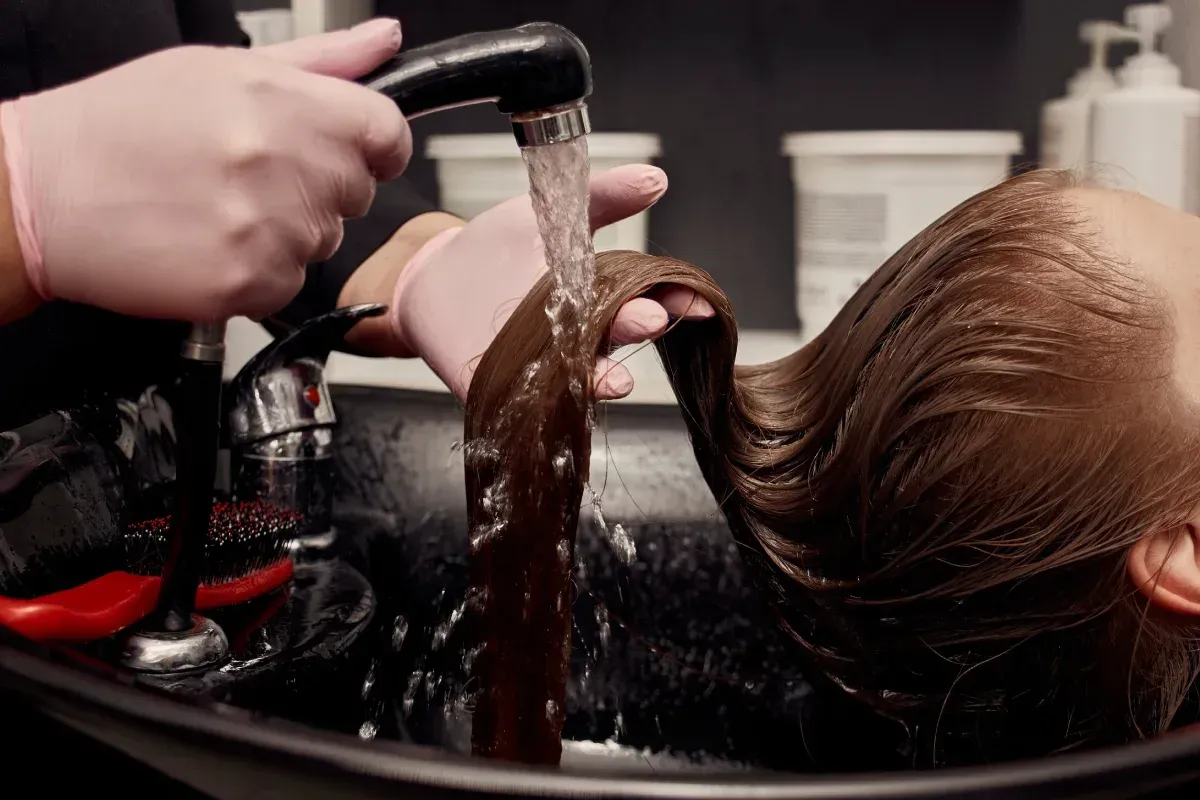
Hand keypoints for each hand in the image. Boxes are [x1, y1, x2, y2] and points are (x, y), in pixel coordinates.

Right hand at [0, 18, 410, 321]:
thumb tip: (384, 38)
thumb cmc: (124, 125)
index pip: (386, 132)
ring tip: (221, 206)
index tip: (358, 152)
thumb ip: (320, 60)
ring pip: (324, 239)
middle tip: (253, 174)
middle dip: (320, 185)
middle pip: (357, 189)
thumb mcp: (220, 67)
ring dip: (288, 229)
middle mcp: (284, 164)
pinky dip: (260, 271)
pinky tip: (212, 243)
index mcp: (284, 101)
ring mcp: (270, 228)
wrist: (45, 194)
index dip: (376, 145)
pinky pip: (290, 282)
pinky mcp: (250, 283)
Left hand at [389, 165, 715, 402]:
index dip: (673, 299)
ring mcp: (544, 365)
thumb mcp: (552, 212)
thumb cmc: (496, 247)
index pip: (646, 298)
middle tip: (650, 318)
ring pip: (580, 378)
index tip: (694, 296)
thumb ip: (603, 196)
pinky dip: (541, 401)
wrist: (432, 277)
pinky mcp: (502, 386)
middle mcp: (579, 336)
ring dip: (600, 378)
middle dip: (637, 328)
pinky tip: (550, 393)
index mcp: (598, 296)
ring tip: (614, 378)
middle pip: (616, 337)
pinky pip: (527, 401)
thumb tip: (655, 179)